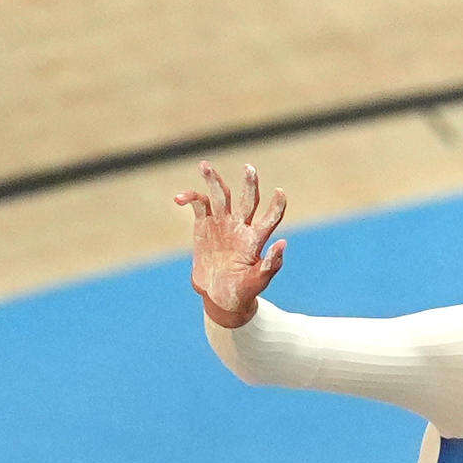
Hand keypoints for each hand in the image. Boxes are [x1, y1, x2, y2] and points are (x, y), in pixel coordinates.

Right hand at [171, 161, 285, 327]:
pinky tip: (179, 199)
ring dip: (213, 180)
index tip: (280, 192)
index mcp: (255, 239)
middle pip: (247, 199)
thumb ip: (270, 265)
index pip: (270, 217)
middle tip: (249, 168)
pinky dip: (189, 198)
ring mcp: (222, 223)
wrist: (218, 296)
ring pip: (220, 195)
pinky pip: (198, 205)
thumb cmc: (242, 292)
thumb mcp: (257, 282)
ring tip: (204, 165)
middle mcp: (241, 226)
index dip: (276, 206)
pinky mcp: (204, 224)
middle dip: (249, 183)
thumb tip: (283, 243)